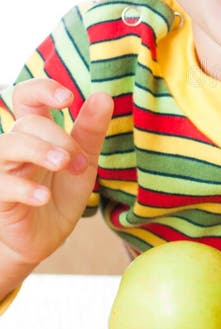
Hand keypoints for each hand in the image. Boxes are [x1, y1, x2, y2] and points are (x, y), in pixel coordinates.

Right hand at [0, 78, 112, 271]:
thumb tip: (103, 95)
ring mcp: (4, 171)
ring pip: (8, 146)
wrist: (45, 239)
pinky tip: (43, 197)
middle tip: (79, 163)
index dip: (42, 90)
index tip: (68, 99)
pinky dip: (24, 188)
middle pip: (28, 124)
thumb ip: (91, 130)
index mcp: (36, 133)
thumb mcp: (83, 161)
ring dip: (38, 151)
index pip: (27, 97)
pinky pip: (3, 185)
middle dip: (58, 138)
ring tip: (64, 163)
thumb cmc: (60, 194)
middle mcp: (16, 146)